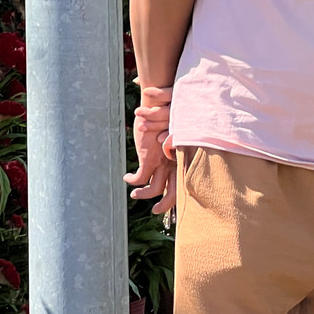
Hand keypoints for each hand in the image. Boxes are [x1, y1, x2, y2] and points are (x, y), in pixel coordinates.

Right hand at [124, 86, 175, 210]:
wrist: (162, 103)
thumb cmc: (171, 115)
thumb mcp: (177, 133)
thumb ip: (177, 144)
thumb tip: (173, 149)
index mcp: (186, 158)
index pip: (186, 182)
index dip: (179, 194)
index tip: (172, 200)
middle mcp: (176, 163)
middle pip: (175, 192)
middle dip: (165, 205)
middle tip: (157, 211)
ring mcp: (163, 162)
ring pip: (154, 189)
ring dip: (143, 194)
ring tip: (135, 193)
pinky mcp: (149, 158)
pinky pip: (140, 178)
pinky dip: (132, 180)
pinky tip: (127, 177)